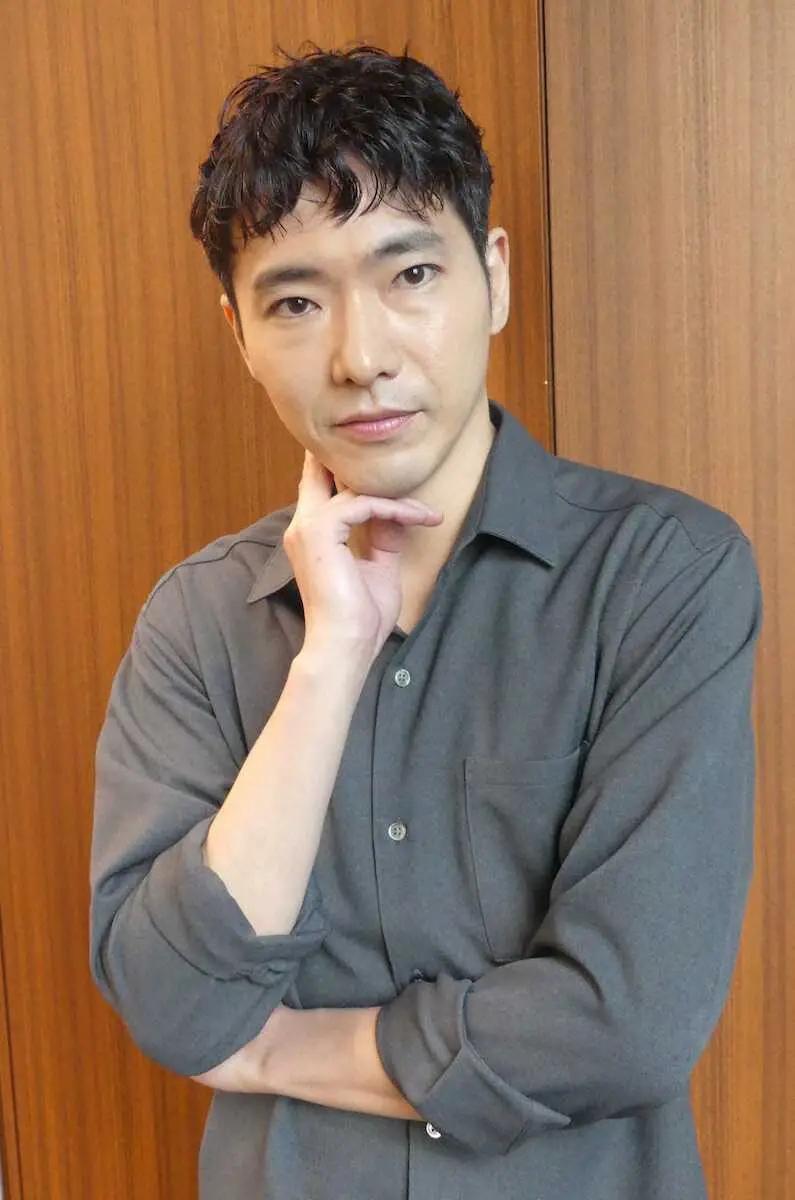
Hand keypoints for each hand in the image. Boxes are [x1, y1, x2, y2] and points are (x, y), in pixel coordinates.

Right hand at [284, 451, 442, 663]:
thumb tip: (395, 514)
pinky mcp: (321, 530)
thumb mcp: (379, 568)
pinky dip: (395, 510)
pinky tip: (418, 519)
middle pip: (320, 472)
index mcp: (311, 536)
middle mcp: (303, 526)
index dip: (342, 470)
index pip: (318, 488)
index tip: (380, 468)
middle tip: (388, 452)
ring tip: (426, 514)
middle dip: (351, 460)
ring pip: (355, 490)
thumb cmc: (359, 617)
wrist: (346, 644)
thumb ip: (382, 538)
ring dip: (397, 499)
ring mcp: (308, 527)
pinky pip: (365, 504)